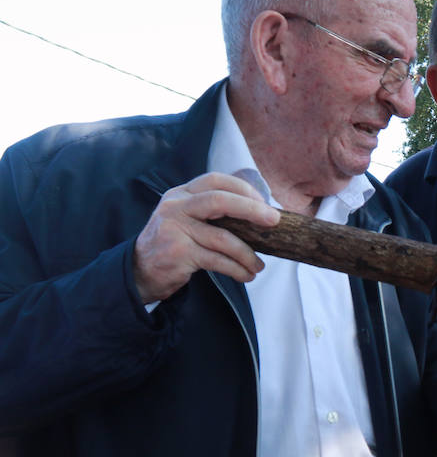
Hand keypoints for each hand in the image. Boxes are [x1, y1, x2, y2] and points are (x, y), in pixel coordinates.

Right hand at [133, 172, 279, 302]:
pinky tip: (246, 275)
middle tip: (274, 221)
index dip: (244, 189)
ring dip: (248, 254)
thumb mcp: (188, 218)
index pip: (216, 181)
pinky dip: (237, 269)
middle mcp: (176, 207)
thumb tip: (260, 214)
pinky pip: (218, 260)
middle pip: (220, 201)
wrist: (141, 270)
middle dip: (252, 210)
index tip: (264, 203)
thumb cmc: (175, 243)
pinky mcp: (178, 252)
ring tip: (258, 266)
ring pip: (223, 238)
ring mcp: (175, 229)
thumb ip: (213, 212)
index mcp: (181, 194)